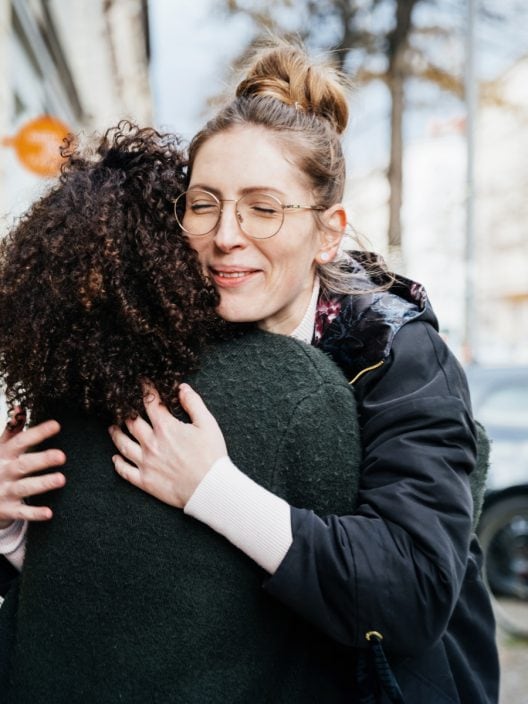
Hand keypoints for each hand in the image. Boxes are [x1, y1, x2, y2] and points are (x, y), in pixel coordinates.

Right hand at [0, 409, 65, 528]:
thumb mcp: (0, 448)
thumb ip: (11, 431)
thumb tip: (20, 408)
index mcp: (3, 454)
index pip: (21, 441)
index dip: (38, 433)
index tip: (56, 425)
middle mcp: (3, 472)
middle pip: (23, 465)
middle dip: (42, 460)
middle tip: (62, 456)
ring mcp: (4, 491)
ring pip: (24, 487)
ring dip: (42, 484)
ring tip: (61, 479)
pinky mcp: (7, 510)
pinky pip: (22, 512)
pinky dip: (34, 513)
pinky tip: (49, 513)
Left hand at [109, 384, 227, 507]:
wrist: (210, 488)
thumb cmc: (211, 456)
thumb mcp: (207, 424)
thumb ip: (193, 403)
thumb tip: (182, 388)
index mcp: (166, 428)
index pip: (150, 403)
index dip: (145, 389)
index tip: (141, 382)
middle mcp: (151, 443)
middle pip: (131, 422)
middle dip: (126, 411)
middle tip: (121, 406)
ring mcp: (146, 462)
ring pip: (123, 444)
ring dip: (116, 434)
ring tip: (112, 428)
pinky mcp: (145, 481)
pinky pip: (125, 471)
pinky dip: (118, 463)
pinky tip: (115, 458)